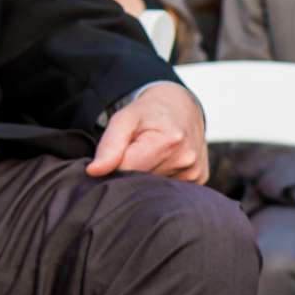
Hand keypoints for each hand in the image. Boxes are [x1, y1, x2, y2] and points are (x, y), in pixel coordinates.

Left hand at [88, 83, 206, 183]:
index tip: (115, 156)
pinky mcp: (200, 178)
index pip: (127, 171)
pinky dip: (161, 178)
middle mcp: (186, 159)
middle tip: (133, 152)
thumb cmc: (148, 113)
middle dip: (131, 171)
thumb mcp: (124, 120)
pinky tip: (163, 162)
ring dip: (146, 175)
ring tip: (150, 155)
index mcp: (168, 141)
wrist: (181, 107)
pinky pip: (170, 188)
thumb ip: (109, 146)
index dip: (115, 166)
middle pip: (142, 182)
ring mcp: (195, 171)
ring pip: (155, 188)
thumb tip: (94, 171)